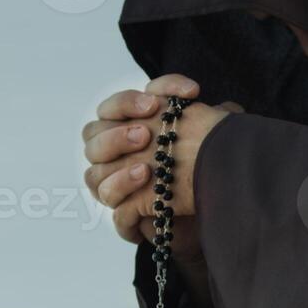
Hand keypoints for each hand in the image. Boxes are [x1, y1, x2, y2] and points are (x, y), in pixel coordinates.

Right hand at [81, 74, 236, 242]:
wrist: (214, 206)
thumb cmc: (204, 166)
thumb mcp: (206, 132)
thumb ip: (198, 110)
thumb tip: (192, 94)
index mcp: (126, 129)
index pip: (111, 108)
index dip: (127, 102)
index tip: (155, 103)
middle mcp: (113, 155)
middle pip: (93, 136)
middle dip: (118, 133)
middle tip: (145, 133)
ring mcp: (114, 185)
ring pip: (94, 171)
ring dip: (118, 167)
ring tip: (144, 165)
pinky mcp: (124, 212)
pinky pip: (110, 202)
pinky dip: (122, 189)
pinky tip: (145, 181)